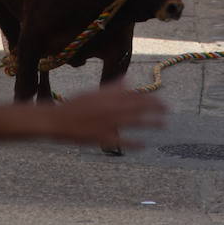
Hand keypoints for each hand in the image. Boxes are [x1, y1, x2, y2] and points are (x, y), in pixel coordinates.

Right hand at [45, 85, 166, 149]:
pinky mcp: (101, 136)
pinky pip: (121, 140)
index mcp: (108, 96)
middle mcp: (110, 107)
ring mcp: (106, 122)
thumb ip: (112, 88)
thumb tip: (127, 79)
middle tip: (168, 110)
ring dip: (150, 122)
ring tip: (163, 124)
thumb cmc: (74, 106)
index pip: (134, 94)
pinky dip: (134, 142)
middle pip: (138, 106)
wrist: (55, 120)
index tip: (161, 99)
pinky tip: (144, 144)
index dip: (150, 97)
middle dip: (155, 107)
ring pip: (134, 121)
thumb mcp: (93, 93)